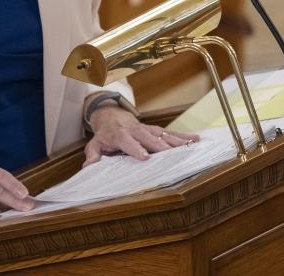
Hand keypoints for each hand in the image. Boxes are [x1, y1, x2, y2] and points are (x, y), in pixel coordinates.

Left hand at [84, 105, 199, 166]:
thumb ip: (93, 155)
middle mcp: (136, 131)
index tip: (145, 157)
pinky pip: (170, 133)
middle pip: (149, 138)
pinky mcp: (155, 130)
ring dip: (176, 141)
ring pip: (162, 135)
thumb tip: (88, 167)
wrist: (112, 115)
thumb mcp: (95, 143)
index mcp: (121, 135)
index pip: (128, 142)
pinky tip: (195, 140)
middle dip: (161, 147)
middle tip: (172, 156)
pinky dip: (183, 136)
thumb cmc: (105, 133)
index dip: (136, 149)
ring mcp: (148, 129)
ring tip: (190, 147)